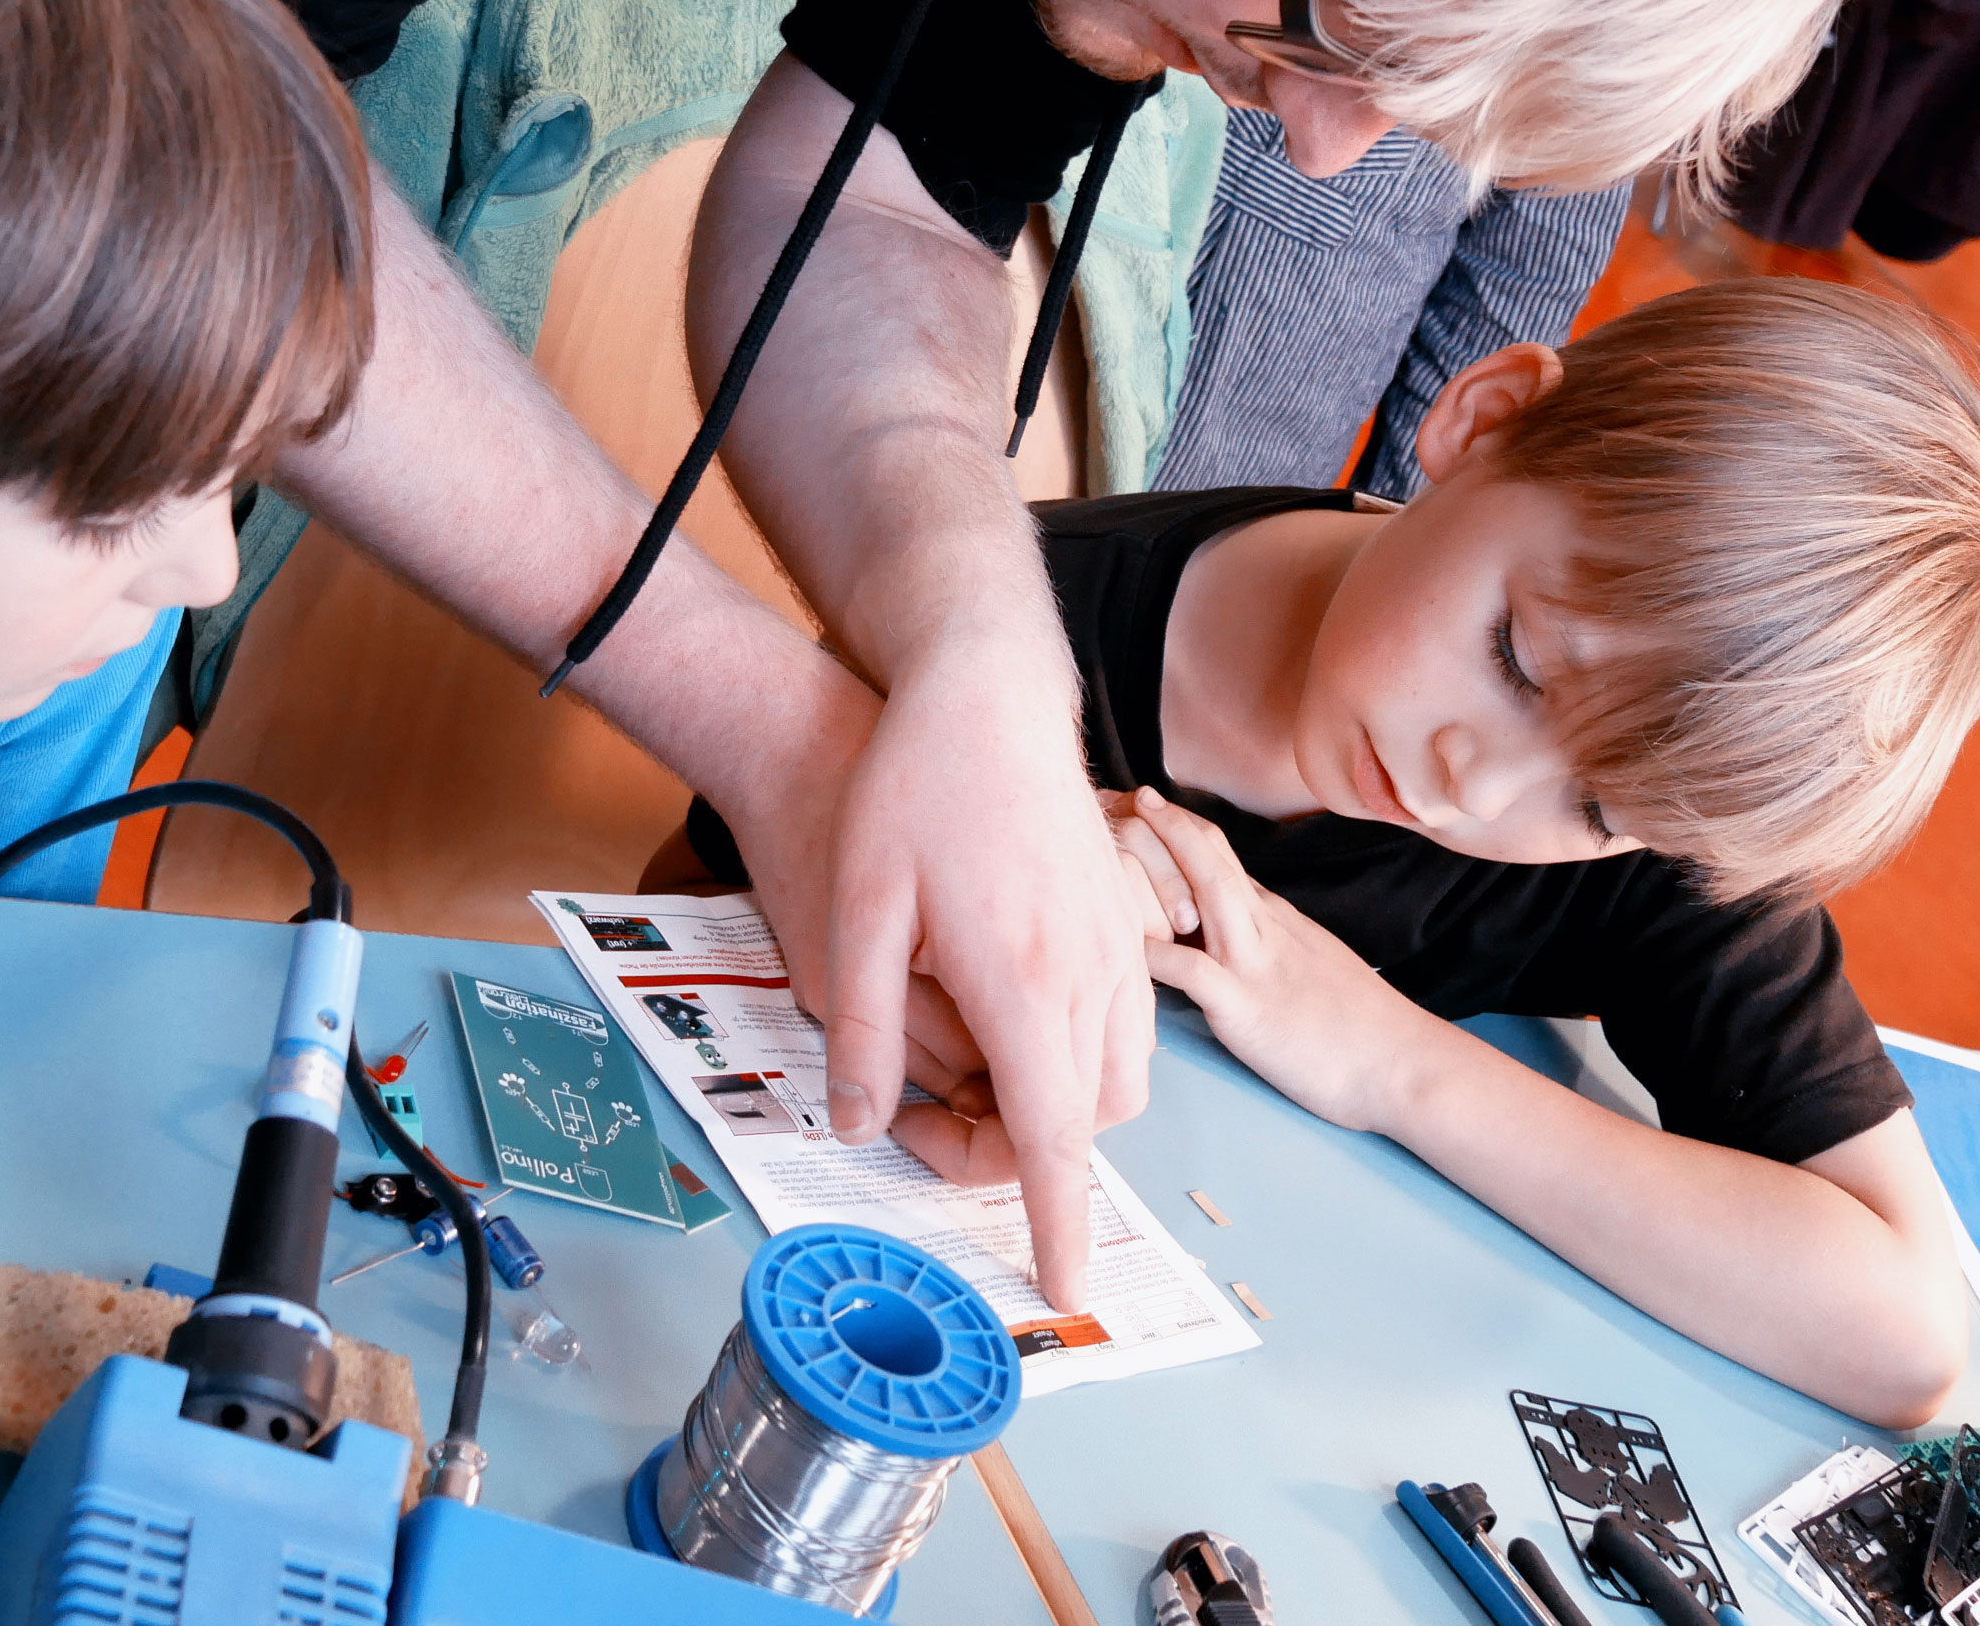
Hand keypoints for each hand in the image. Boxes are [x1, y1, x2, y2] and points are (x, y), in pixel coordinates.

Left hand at [819, 648, 1154, 1310]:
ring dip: (1055, 1112)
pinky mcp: (1121, 922)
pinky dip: (1079, 1061)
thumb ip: (859, 1028)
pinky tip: (1008, 1025)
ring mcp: (1117, 946)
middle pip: (1083, 1124)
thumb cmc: (914, 789)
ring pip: (1114, 1081)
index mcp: (1021, 982)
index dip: (1060, 1225)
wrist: (988, 690)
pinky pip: (1123, 1028)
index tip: (1063, 1291)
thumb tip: (857, 1124)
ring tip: (957, 1075)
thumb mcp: (856, 910)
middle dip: (1022, 1164)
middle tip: (921, 1124)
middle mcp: (1088, 974)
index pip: (1053, 1139)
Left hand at [1122, 788, 1422, 1135]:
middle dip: (1161, 823)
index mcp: (1277, 917)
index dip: (1179, 827)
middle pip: (1208, 857)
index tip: (1142, 809)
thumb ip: (1274, 936)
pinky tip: (1118, 943)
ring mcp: (1255, 964)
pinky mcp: (1246, 1009)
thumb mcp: (1315, 960)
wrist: (1403, 1064)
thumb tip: (1234, 920)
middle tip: (1118, 795)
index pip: (1221, 854)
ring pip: (1202, 893)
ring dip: (1153, 864)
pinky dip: (1153, 954)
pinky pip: (1192, 972)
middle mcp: (1264, 927)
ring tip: (1110, 840)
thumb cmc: (1360, 1025)